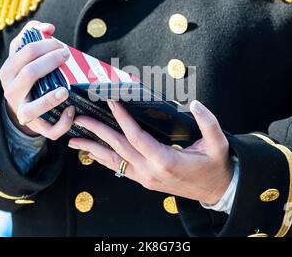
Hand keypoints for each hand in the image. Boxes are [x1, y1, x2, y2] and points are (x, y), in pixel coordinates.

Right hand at [0, 20, 74, 138]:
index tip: (59, 44)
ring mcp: (24, 112)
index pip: (23, 53)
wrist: (21, 107)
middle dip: (50, 62)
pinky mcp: (39, 127)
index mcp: (8, 72)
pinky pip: (50, 130)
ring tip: (65, 89)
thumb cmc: (27, 76)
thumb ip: (31, 35)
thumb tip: (48, 26)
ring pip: (32, 109)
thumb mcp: (23, 56)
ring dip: (50, 99)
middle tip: (66, 55)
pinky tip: (72, 110)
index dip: (44, 45)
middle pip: (29, 74)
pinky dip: (62, 123)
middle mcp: (12, 92)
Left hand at [68, 100, 232, 204]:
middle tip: (80, 118)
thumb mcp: (218, 143)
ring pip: (113, 162)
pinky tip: (93, 153)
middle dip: (97, 131)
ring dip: (92, 149)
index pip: (136, 136)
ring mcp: (145, 178)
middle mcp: (150, 171)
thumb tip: (196, 104)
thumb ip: (208, 122)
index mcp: (165, 160)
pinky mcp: (145, 181)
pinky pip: (119, 169)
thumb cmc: (215, 165)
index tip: (110, 101)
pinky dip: (104, 160)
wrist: (216, 190)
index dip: (121, 118)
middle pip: (118, 148)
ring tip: (73, 140)